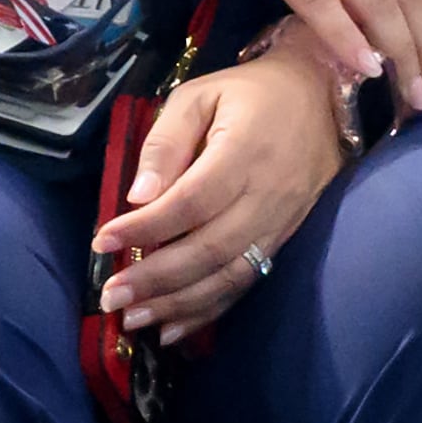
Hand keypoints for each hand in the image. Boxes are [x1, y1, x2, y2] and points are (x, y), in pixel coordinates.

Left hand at [91, 58, 347, 344]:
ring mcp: (283, 219)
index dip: (145, 227)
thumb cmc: (248, 94)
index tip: (100, 240)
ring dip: (180, 303)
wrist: (321, 95)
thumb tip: (138, 196)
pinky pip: (249, 279)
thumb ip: (165, 142)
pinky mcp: (287, 236)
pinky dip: (210, 308)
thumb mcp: (198, 96)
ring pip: (231, 273)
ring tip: (133, 320)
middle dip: (156, 279)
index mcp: (245, 152)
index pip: (191, 201)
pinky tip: (174, 328)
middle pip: (211, 247)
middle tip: (110, 298)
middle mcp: (269, 193)